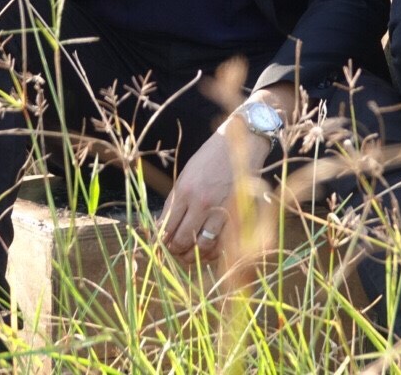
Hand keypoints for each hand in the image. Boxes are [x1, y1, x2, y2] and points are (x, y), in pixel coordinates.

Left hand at [159, 123, 267, 265]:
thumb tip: (165, 224)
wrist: (241, 144)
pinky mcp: (236, 215)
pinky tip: (207, 251)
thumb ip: (177, 200)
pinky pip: (223, 243)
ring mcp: (220, 211)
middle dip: (175, 251)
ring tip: (188, 256)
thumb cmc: (210, 157)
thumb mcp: (187, 174)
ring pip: (202, 247)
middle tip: (173, 252)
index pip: (166, 225)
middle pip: (182, 240)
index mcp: (184, 191)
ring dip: (193, 256)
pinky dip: (213, 252)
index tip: (159, 246)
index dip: (161, 240)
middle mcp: (200, 203)